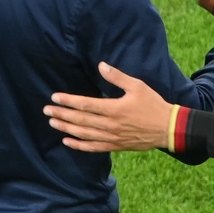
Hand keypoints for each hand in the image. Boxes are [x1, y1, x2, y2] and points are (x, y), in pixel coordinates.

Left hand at [44, 63, 172, 151]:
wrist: (167, 128)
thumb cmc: (153, 104)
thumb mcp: (137, 86)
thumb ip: (117, 77)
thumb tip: (101, 65)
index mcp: (114, 109)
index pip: (85, 105)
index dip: (68, 101)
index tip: (55, 98)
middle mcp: (110, 125)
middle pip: (81, 120)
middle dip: (62, 114)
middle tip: (46, 110)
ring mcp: (112, 137)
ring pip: (84, 134)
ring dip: (67, 128)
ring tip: (53, 122)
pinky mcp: (115, 146)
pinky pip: (93, 147)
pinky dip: (79, 145)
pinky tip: (67, 141)